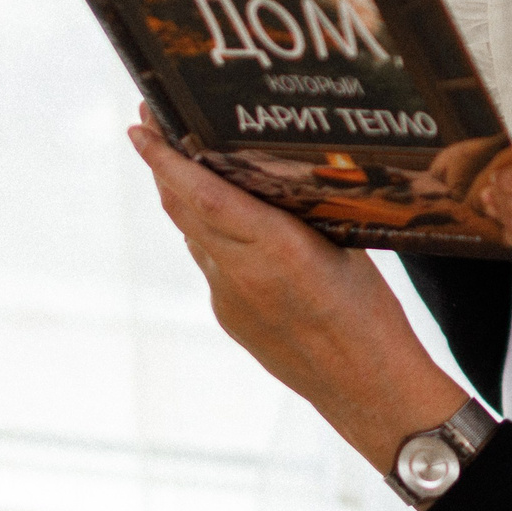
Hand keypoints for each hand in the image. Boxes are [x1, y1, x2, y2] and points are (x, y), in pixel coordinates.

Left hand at [128, 110, 464, 470]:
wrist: (366, 387)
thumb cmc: (370, 313)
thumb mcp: (344, 249)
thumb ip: (300, 218)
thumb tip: (270, 180)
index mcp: (279, 248)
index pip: (206, 194)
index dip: (167, 159)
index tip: (141, 126)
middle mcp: (243, 272)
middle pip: (184, 209)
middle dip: (161, 164)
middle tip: (150, 123)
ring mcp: (229, 299)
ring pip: (193, 234)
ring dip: (180, 197)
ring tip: (178, 159)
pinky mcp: (229, 317)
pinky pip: (211, 262)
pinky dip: (207, 232)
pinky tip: (219, 217)